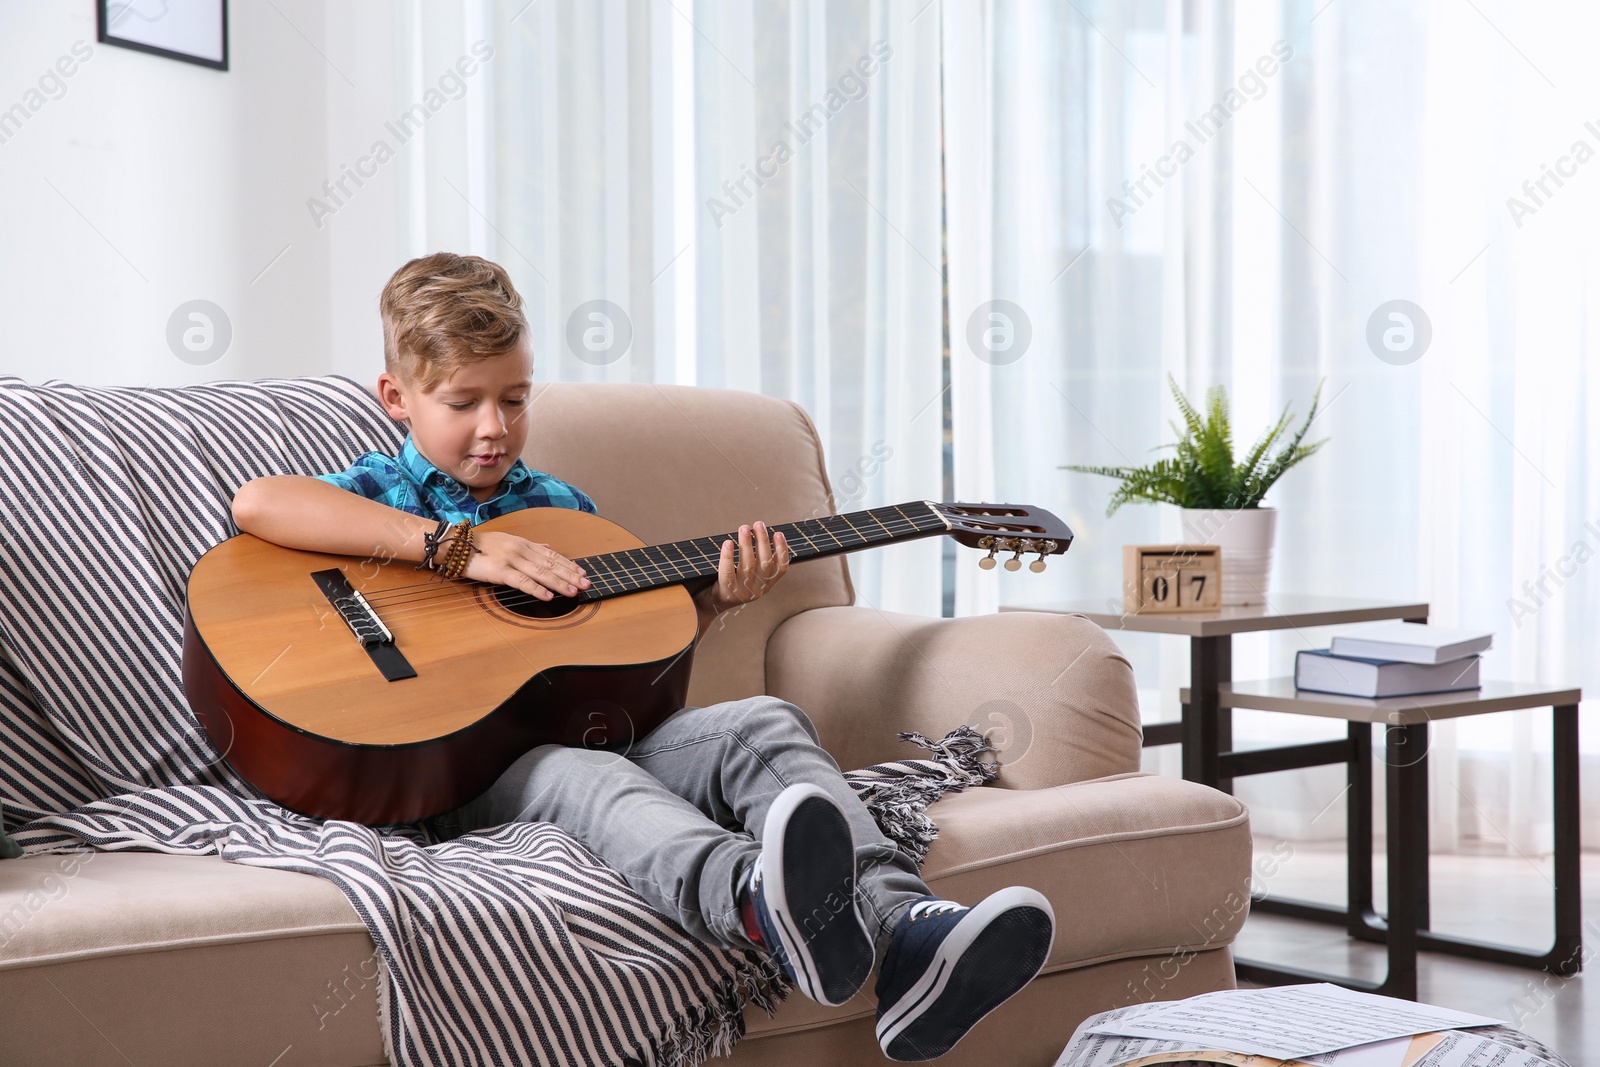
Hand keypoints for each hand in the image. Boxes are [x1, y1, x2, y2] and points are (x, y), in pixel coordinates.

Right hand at [459, 529, 589, 600]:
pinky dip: (537, 589)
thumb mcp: (509, 540)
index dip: (569, 564)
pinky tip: (548, 596)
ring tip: (573, 591)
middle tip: (586, 584)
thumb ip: (530, 546)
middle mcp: (521, 550)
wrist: (458, 545)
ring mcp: (512, 560)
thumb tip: (547, 547)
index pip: (552, 555)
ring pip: (541, 573)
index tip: (582, 572)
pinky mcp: (500, 571)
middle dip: (570, 575)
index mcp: (524, 544)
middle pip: (551, 564)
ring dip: (559, 583)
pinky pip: (522, 582)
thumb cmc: (482, 545)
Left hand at [707, 521, 789, 613]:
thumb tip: (760, 534)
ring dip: (747, 544)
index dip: (782, 550)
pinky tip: (728, 543)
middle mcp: (757, 590)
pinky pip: (728, 571)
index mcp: (766, 585)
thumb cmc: (731, 585)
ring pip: (748, 565)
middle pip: (764, 563)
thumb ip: (758, 563)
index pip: (781, 568)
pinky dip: (728, 556)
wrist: (712, 606)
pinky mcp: (727, 591)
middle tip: (759, 524)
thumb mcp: (750, 578)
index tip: (778, 534)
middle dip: (763, 541)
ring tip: (744, 528)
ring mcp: (742, 592)